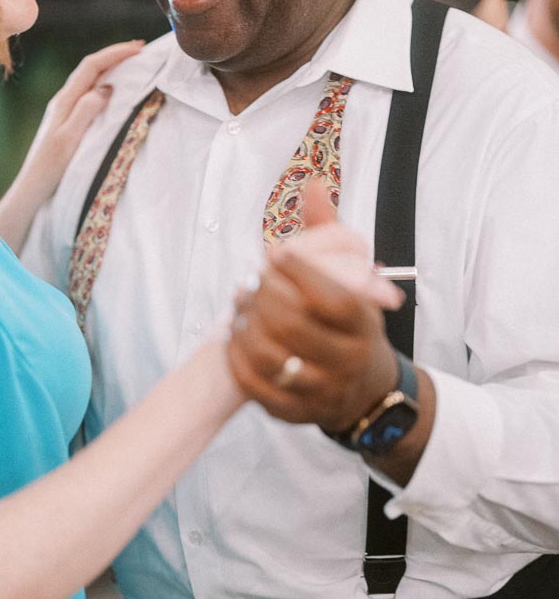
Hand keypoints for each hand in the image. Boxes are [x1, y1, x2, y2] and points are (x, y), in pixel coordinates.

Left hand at [0, 39, 143, 252]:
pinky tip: (113, 89)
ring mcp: (64, 110)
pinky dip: (105, 83)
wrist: (32, 188)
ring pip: (89, 80)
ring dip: (110, 67)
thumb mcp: (70, 139)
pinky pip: (88, 93)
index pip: (91, 66)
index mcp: (65, 100)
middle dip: (115, 55)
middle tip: (140, 49)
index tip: (138, 48)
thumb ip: (86, 110)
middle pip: (90, 68)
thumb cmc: (50, 167)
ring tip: (131, 63)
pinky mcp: (67, 121)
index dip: (115, 53)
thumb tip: (107, 86)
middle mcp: (64, 101)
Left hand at [227, 181, 401, 429]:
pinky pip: (257, 387)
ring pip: (271, 358)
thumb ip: (330, 234)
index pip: (333, 297)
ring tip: (238, 308)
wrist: (364, 389)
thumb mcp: (352, 280)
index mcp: (364, 324)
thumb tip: (312, 184)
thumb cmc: (349, 322)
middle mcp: (348, 360)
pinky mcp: (296, 414)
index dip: (300, 273)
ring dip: (245, 328)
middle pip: (294, 325)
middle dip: (263, 297)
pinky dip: (238, 360)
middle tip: (248, 282)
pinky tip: (233, 337)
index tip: (274, 254)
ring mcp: (322, 390)